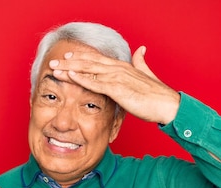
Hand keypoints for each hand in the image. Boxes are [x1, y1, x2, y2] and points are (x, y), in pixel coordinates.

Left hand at [49, 46, 180, 124]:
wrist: (167, 105)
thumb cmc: (157, 96)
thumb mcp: (147, 75)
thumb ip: (141, 62)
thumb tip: (141, 49)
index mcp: (123, 66)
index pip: (97, 59)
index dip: (81, 58)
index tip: (68, 58)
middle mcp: (117, 68)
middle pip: (88, 62)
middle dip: (69, 62)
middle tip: (53, 63)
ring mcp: (117, 77)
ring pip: (88, 70)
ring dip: (70, 69)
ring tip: (55, 68)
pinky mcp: (117, 89)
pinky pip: (95, 82)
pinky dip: (81, 78)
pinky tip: (70, 75)